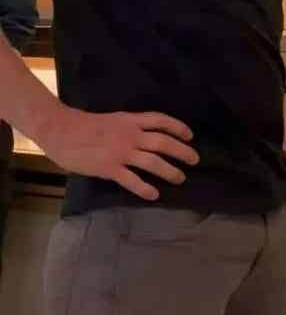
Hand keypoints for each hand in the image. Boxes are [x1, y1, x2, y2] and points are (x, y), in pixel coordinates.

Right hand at [36, 103, 197, 201]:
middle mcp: (130, 135)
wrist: (61, 130)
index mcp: (130, 121)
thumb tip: (143, 137)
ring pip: (153, 162)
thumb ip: (129, 128)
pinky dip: (145, 188)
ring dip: (170, 171)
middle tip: (194, 159)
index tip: (190, 135)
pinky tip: (154, 194)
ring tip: (180, 178)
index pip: (161, 120)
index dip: (178, 127)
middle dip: (182, 151)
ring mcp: (121, 152)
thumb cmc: (83, 125)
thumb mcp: (113, 120)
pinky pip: (132, 180)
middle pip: (163, 142)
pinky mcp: (110, 168)